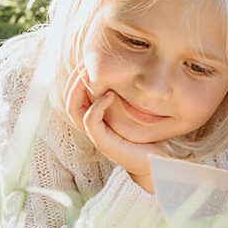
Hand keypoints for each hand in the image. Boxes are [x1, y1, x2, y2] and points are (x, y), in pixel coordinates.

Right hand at [66, 67, 165, 191]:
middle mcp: (93, 127)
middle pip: (70, 101)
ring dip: (79, 90)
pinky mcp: (104, 142)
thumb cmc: (150, 138)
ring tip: (89, 74)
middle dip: (74, 81)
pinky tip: (110, 95)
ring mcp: (97, 135)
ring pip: (74, 110)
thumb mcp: (140, 114)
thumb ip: (132, 98)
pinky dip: (97, 106)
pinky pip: (90, 121)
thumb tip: (138, 76)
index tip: (88, 63)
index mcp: (98, 120)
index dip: (78, 80)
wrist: (157, 164)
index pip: (77, 97)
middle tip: (84, 64)